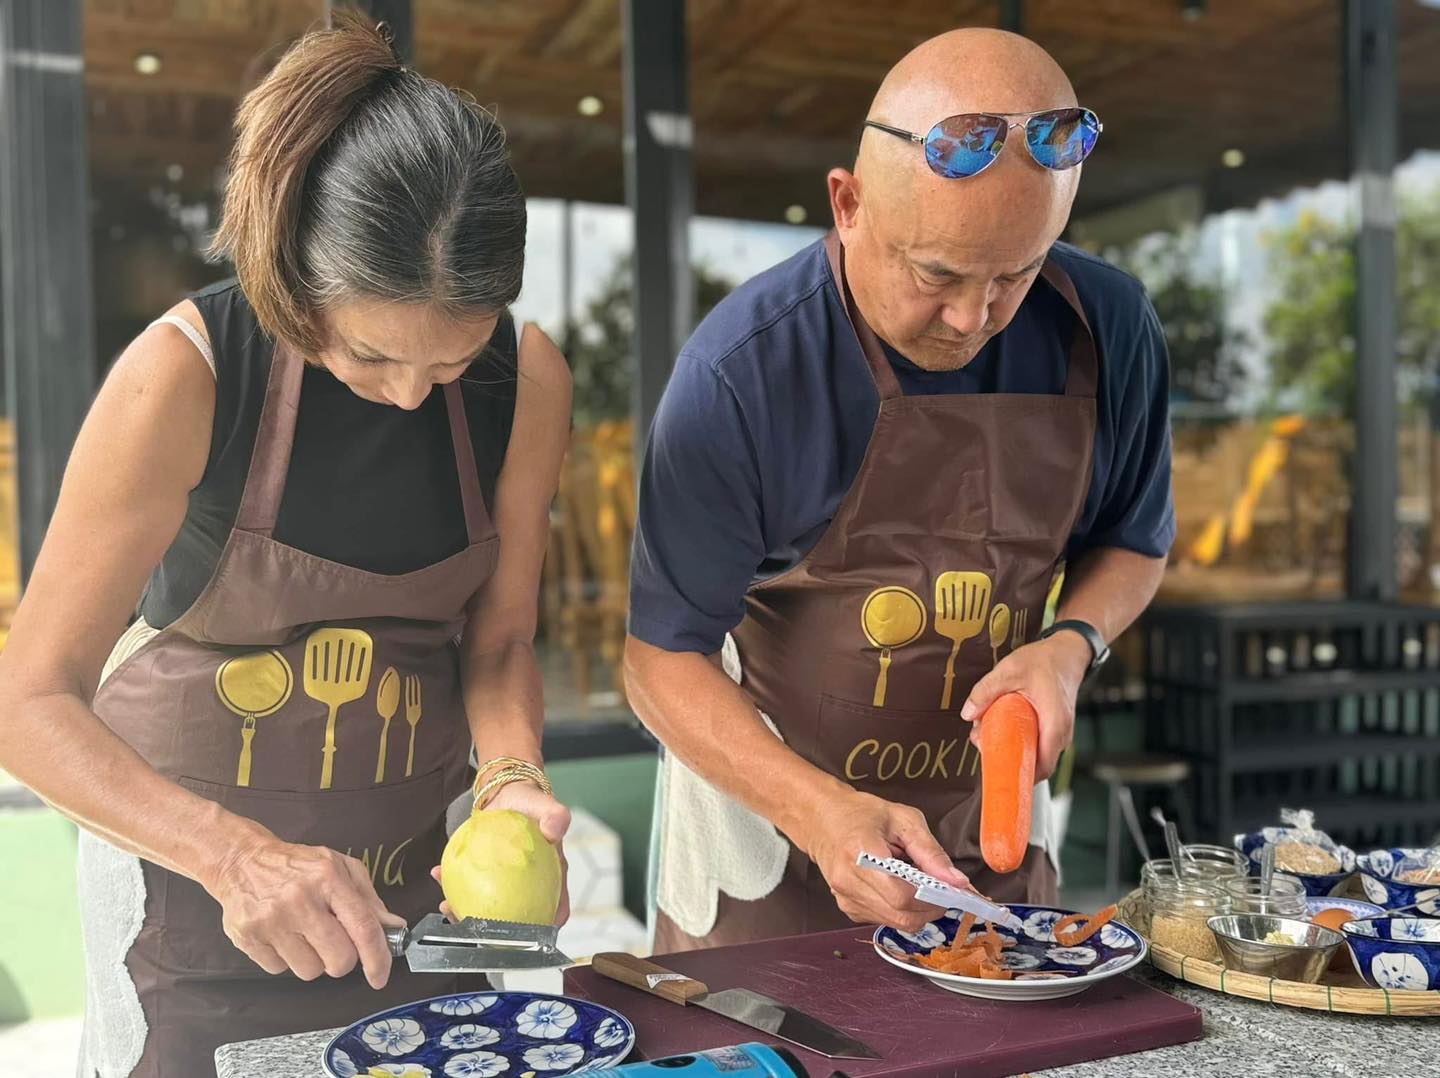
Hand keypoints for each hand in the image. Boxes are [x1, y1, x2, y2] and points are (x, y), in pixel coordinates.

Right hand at [208, 833, 403, 988]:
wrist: (242, 861)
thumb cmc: (297, 866)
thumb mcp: (340, 868)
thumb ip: (368, 899)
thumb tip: (393, 927)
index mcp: (328, 878)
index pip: (363, 927)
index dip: (377, 958)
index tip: (380, 975)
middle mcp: (299, 899)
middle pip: (339, 959)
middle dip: (342, 959)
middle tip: (334, 942)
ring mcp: (271, 920)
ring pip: (310, 971)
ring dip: (313, 960)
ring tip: (303, 934)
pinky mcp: (248, 938)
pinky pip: (280, 971)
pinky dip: (286, 959)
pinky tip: (282, 935)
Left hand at [430, 780, 572, 925]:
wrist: (507, 794)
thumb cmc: (531, 804)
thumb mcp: (546, 806)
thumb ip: (556, 816)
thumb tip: (555, 830)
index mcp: (551, 877)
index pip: (555, 909)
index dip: (544, 931)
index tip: (524, 939)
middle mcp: (529, 887)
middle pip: (516, 919)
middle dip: (493, 932)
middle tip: (472, 926)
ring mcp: (504, 885)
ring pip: (487, 909)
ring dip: (466, 913)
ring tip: (447, 905)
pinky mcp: (484, 876)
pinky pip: (468, 885)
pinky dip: (452, 883)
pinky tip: (438, 873)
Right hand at [796, 788, 971, 932]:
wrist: (823, 820)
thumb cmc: (863, 814)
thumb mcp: (903, 819)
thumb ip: (931, 851)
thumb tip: (958, 882)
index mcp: (861, 853)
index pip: (903, 895)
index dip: (933, 898)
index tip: (953, 890)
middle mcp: (848, 881)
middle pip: (901, 915)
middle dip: (930, 908)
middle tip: (942, 890)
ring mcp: (845, 898)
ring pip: (896, 922)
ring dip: (916, 909)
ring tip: (917, 882)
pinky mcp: (848, 909)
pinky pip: (884, 919)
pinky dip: (900, 909)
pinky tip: (898, 887)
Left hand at [960, 632, 1089, 780]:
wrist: (1067, 652)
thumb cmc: (1044, 661)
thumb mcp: (1009, 670)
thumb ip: (986, 691)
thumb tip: (968, 714)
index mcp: (1054, 725)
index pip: (1041, 767)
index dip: (1019, 776)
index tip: (996, 773)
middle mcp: (1061, 734)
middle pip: (1034, 762)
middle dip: (1007, 758)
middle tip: (983, 743)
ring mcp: (1060, 733)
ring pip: (1035, 752)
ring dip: (1012, 747)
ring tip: (988, 731)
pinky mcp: (1055, 728)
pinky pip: (1038, 742)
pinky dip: (1020, 738)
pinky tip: (1002, 724)